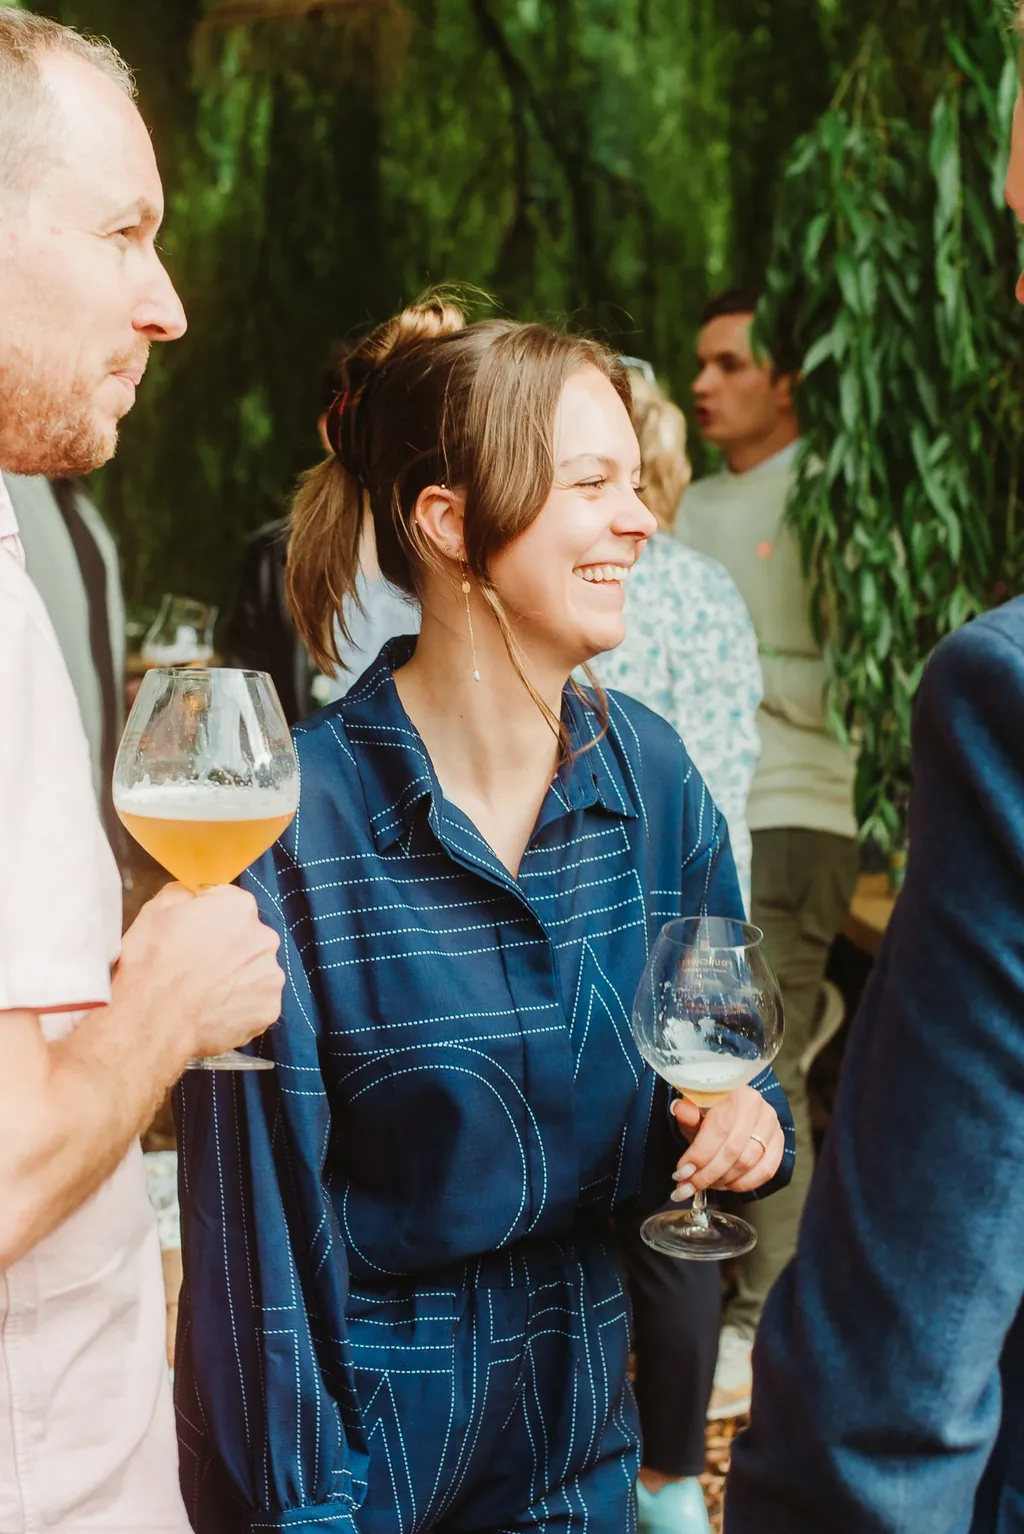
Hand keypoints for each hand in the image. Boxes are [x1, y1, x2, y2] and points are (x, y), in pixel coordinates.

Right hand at [115, 883, 284, 1063]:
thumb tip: (193, 895)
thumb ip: (184, 893)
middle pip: (247, 937)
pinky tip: (215, 1011)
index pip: (229, 903)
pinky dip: (240, 1006)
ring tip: (206, 993)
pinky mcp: (269, 1009)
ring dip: (236, 977)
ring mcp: (271, 975)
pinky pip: (256, 1002)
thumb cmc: (152, 962)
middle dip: (227, 947)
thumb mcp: (156, 909)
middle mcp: (265, 937)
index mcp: (240, 907)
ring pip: (254, 970)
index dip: (208, 918)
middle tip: (197, 966)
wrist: (152, 1020)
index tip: (192, 933)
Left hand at [670, 1086, 783, 1199]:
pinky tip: (726, 1185)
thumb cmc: (713, 1111)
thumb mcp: (695, 1110)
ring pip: (748, 1164)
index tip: (681, 1173)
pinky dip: (744, 1183)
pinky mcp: (780, 1144)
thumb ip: (688, 1112)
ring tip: (705, 1184)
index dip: (699, 1155)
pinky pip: (766, 1171)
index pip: (719, 1129)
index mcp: (737, 1094)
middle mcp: (759, 1108)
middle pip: (733, 1151)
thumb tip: (681, 1110)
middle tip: (688, 1186)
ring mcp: (773, 1127)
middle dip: (707, 1174)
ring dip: (723, 1180)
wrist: (735, 1110)